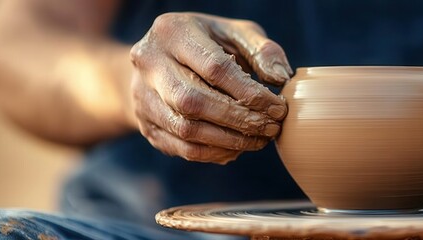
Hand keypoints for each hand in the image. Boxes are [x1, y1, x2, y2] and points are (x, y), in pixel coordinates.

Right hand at [130, 13, 291, 163]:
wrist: (161, 57)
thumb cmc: (208, 43)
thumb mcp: (235, 33)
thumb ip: (263, 51)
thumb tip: (281, 78)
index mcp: (172, 32)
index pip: (214, 68)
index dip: (250, 92)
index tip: (278, 108)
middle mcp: (149, 63)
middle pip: (194, 101)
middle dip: (239, 120)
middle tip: (271, 129)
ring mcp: (141, 95)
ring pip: (185, 129)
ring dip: (229, 140)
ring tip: (259, 141)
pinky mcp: (145, 124)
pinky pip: (180, 147)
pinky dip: (213, 153)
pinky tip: (237, 149)